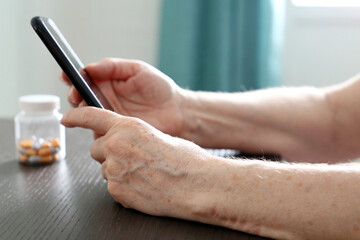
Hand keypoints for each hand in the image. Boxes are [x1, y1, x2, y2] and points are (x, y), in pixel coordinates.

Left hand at [61, 107, 215, 217]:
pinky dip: (123, 186)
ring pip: (105, 168)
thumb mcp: (160, 136)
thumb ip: (136, 137)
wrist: (195, 185)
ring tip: (143, 174)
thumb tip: (130, 143)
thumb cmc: (185, 160)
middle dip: (108, 152)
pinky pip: (112, 186)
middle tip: (131, 158)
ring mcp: (114, 169)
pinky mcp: (116, 191)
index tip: (67, 118)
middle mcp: (116, 145)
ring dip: (117, 170)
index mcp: (128, 127)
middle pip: (97, 148)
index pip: (92, 117)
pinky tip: (143, 186)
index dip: (76, 116)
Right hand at [62, 58, 184, 136]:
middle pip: (80, 99)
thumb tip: (88, 67)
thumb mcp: (137, 70)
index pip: (83, 79)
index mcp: (107, 83)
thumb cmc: (160, 88)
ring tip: (90, 109)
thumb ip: (112, 67)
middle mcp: (105, 100)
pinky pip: (99, 133)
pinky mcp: (115, 133)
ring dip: (83, 113)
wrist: (177, 112)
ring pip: (86, 117)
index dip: (72, 77)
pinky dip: (96, 130)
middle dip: (74, 96)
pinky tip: (101, 125)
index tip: (67, 76)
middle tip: (77, 95)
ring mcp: (109, 117)